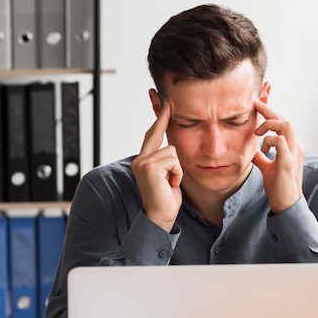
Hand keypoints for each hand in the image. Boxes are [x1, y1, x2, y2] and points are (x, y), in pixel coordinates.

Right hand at [131, 103, 182, 231]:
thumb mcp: (168, 175)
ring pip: (172, 150)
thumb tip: (173, 147)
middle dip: (164, 117)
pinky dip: (177, 173)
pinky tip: (170, 184)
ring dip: (177, 168)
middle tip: (169, 100)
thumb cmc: (167, 198)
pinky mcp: (149, 167)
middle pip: (156, 133)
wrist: (161, 217)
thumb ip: (167, 161)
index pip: (151, 135)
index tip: (165, 102)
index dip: (159, 119)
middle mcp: (140, 159)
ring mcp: (142, 162)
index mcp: (143, 160)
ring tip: (171, 182)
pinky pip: (173, 160)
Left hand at [251, 100, 303, 213]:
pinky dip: (268, 140)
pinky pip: (279, 141)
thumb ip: (261, 156)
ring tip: (257, 132)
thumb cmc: (278, 186)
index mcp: (291, 145)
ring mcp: (293, 152)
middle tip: (253, 102)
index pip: (281, 122)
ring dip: (268, 124)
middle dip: (267, 108)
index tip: (258, 101)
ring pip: (285, 124)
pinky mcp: (287, 161)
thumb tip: (251, 150)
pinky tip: (262, 149)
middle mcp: (295, 145)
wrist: (286, 203)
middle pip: (283, 119)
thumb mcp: (267, 167)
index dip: (270, 110)